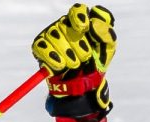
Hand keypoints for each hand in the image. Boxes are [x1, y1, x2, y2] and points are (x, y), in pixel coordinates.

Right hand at [32, 4, 115, 119]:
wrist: (85, 84)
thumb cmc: (97, 62)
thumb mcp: (108, 49)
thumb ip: (106, 34)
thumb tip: (93, 24)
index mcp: (82, 22)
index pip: (78, 9)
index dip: (79, 16)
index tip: (84, 28)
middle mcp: (65, 25)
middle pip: (66, 25)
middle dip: (78, 44)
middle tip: (85, 57)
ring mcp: (51, 35)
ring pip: (54, 35)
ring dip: (67, 53)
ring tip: (75, 64)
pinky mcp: (40, 47)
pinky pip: (41, 46)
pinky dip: (52, 57)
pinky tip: (60, 65)